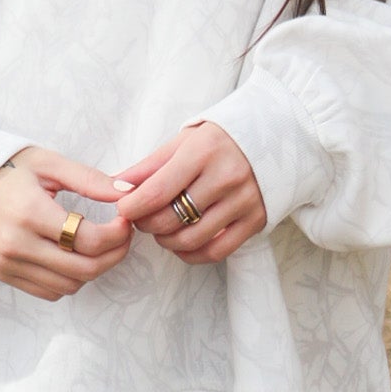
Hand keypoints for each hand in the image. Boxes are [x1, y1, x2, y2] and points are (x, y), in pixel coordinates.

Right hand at [0, 146, 132, 300]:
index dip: (117, 235)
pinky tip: (71, 256)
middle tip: (122, 237)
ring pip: (69, 285)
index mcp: (29, 213)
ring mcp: (7, 264)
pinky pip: (49, 292)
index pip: (87, 239)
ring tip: (97, 245)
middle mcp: (16, 244)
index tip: (125, 221)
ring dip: (93, 269)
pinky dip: (69, 279)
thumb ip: (90, 179)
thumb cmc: (8, 171)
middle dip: (114, 255)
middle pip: (83, 269)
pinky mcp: (3, 275)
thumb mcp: (48, 164)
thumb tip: (128, 192)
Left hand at [111, 121, 266, 263]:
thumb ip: (149, 166)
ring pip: (191, 239)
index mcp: (204, 152)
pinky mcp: (256, 220)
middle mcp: (226, 177)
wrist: (274, 138)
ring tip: (161, 229)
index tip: (123, 209)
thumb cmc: (220, 140)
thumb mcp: (183, 142)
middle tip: (140, 218)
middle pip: (171, 219)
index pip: (158, 191)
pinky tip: (182, 243)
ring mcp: (244, 201)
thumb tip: (116, 187)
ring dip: (166, 241)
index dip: (133, 206)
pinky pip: (216, 251)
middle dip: (146, 224)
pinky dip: (192, 254)